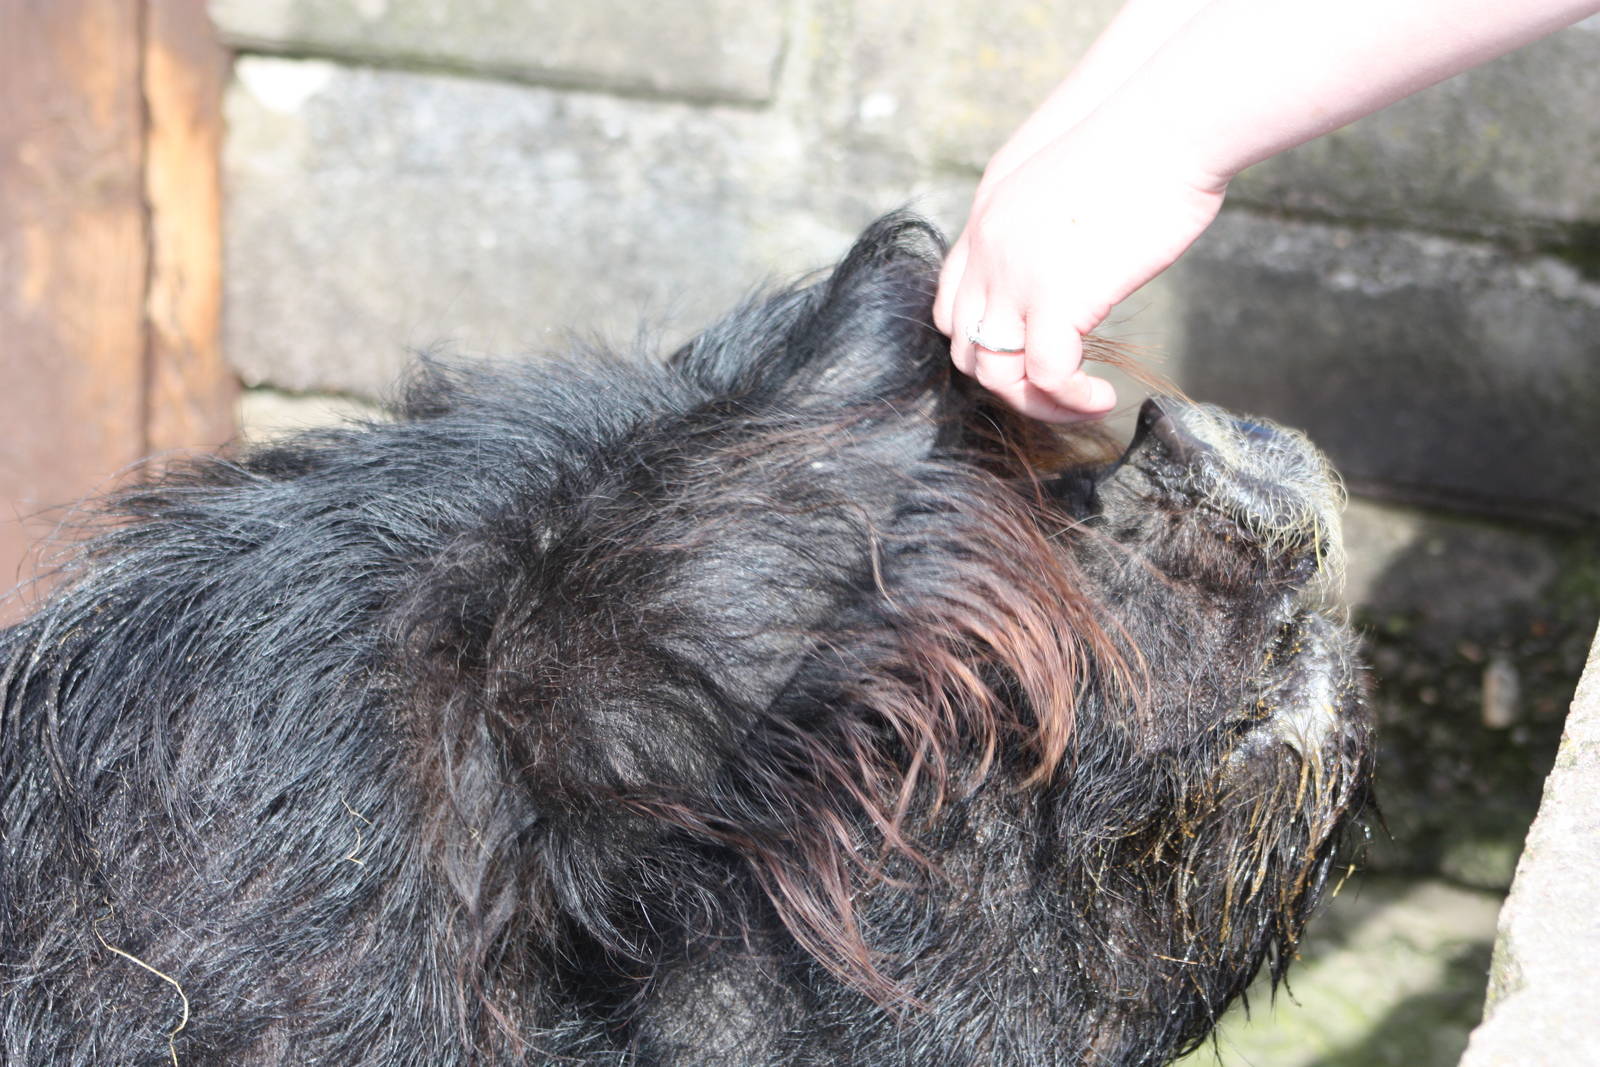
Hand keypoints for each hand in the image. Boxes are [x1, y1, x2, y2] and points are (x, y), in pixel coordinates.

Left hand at [934, 127, 1226, 421]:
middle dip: (1009, 383)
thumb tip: (1078, 274)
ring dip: (1039, 402)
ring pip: (996, 373)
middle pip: (965, 348)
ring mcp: (1013, 275)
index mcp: (986, 221)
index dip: (984, 344)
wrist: (1170, 125)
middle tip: (1060, 390)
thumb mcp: (1069, 193)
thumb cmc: (1144, 149)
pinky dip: (1071, 399)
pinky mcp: (1055, 297)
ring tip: (1084, 403)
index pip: (952, 306)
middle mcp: (986, 251)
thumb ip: (1052, 237)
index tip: (1029, 357)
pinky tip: (1103, 396)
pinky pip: (1045, 375)